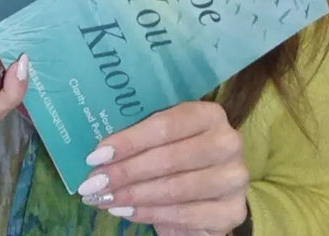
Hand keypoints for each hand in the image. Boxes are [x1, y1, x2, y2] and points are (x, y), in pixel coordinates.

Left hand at [77, 100, 248, 234]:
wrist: (210, 191)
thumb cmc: (179, 157)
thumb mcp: (163, 140)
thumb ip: (139, 138)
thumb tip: (99, 153)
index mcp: (210, 114)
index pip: (166, 125)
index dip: (129, 141)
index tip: (96, 156)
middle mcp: (228, 142)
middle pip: (169, 158)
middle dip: (125, 173)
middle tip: (93, 184)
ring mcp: (234, 178)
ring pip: (176, 188)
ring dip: (133, 196)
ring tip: (105, 200)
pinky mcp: (234, 210)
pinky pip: (185, 214)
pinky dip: (151, 214)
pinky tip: (127, 212)